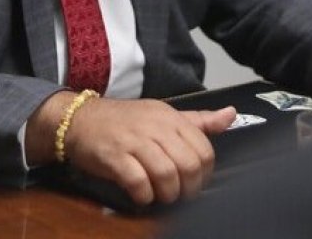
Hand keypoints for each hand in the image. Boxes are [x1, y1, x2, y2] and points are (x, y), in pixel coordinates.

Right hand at [28, 93, 235, 205]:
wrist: (80, 119)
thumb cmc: (124, 121)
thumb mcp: (162, 115)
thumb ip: (198, 120)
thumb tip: (231, 115)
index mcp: (171, 118)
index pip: (203, 150)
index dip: (204, 174)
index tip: (195, 183)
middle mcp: (155, 126)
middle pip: (189, 164)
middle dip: (188, 188)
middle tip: (180, 194)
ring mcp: (134, 141)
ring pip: (167, 174)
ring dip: (167, 194)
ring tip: (160, 196)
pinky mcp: (114, 156)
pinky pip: (138, 182)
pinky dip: (144, 195)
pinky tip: (141, 195)